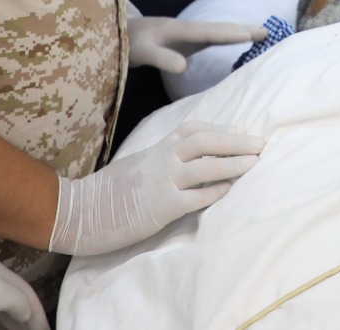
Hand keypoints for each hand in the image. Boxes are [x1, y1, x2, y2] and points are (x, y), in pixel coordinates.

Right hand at [47, 122, 263, 255]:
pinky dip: (215, 191)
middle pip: (205, 140)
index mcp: (156, 147)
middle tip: (260, 142)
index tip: (241, 129)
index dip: (220, 128)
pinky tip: (230, 190)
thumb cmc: (109, 191)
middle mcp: (161, 159)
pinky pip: (194, 197)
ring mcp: (161, 181)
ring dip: (233, 163)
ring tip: (255, 162)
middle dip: (235, 140)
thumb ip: (162, 160)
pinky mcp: (160, 206)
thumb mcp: (137, 166)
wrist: (79, 210)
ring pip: (205, 165)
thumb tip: (188, 161)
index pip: (193, 129)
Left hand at [127, 16, 266, 72]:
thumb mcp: (142, 51)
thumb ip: (161, 57)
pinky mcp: (187, 38)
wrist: (120, 32)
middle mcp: (188, 27)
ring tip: (261, 33)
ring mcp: (189, 32)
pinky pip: (213, 35)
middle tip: (268, 32)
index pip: (211, 32)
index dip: (232, 34)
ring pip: (219, 30)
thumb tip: (183, 67)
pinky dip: (229, 35)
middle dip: (243, 29)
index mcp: (181, 29)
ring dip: (239, 31)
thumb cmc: (129, 42)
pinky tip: (236, 38)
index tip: (254, 35)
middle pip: (220, 28)